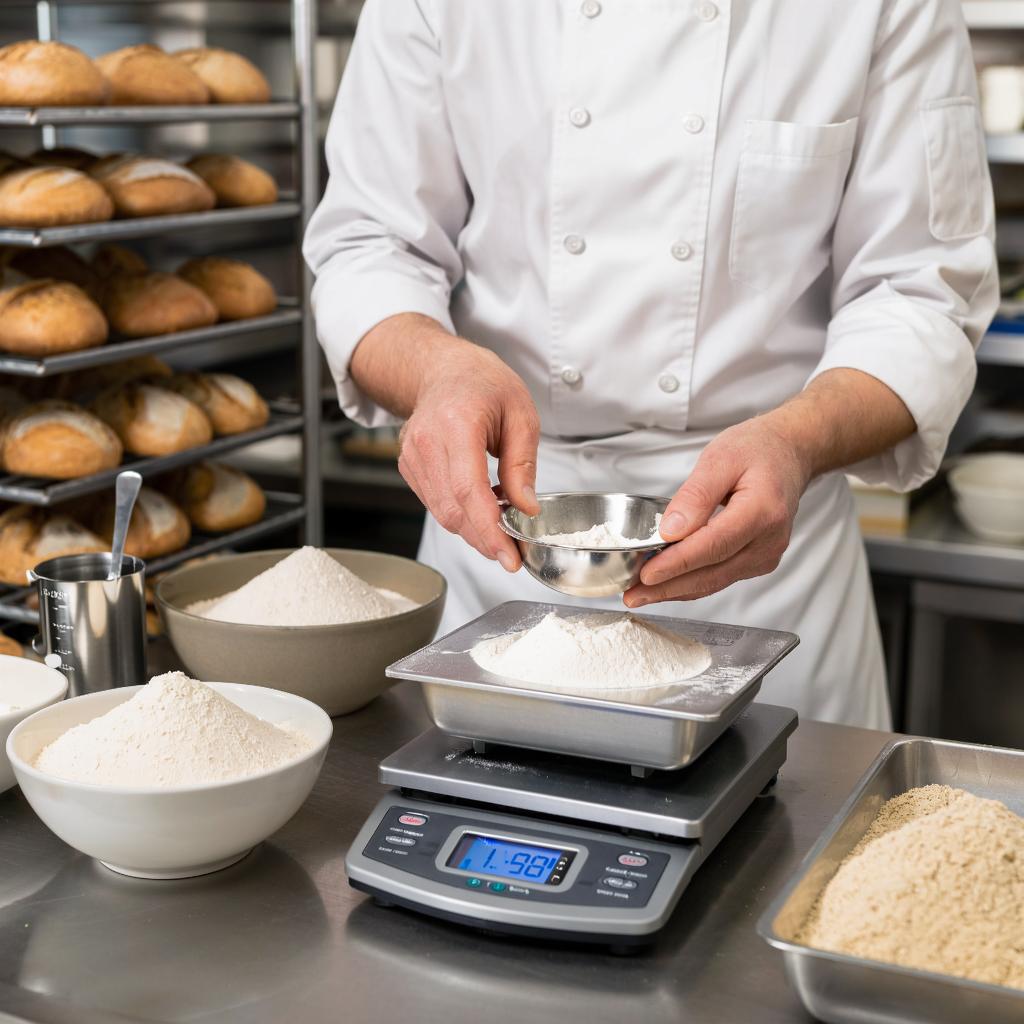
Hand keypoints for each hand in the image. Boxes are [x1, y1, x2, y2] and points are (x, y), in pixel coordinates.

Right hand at [398, 337, 540, 570]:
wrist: (443, 369)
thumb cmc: (483, 383)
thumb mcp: (521, 414)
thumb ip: (522, 465)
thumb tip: (525, 508)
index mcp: (457, 424)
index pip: (469, 491)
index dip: (489, 530)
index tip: (508, 555)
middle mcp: (426, 442)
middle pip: (453, 510)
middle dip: (484, 539)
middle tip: (513, 552)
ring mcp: (412, 456)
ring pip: (442, 513)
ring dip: (474, 530)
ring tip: (502, 526)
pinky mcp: (408, 467)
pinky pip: (435, 503)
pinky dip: (460, 514)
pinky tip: (481, 507)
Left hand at [624, 414, 812, 606]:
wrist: (788, 454)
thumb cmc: (757, 450)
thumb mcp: (721, 458)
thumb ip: (696, 495)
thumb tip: (671, 529)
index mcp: (763, 511)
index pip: (713, 546)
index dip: (677, 563)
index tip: (646, 573)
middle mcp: (769, 540)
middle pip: (712, 573)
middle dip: (668, 587)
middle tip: (632, 594)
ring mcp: (766, 555)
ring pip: (714, 582)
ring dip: (675, 591)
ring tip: (639, 594)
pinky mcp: (758, 562)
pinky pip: (720, 578)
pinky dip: (691, 583)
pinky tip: (665, 584)